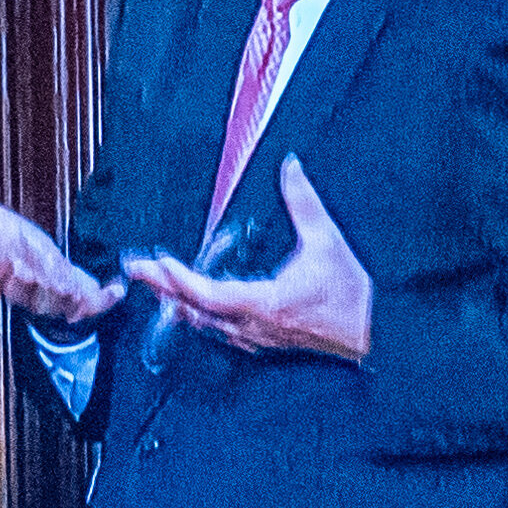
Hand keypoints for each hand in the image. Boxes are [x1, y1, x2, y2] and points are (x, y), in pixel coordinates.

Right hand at [0, 171, 114, 326]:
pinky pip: (94, 304)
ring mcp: (57, 297)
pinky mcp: (84, 303)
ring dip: (57, 290)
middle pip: (21, 285)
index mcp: (5, 269)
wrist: (58, 281)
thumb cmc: (23, 251)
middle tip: (18, 266)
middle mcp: (28, 287)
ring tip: (62, 282)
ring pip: (52, 297)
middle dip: (20, 277)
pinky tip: (117, 288)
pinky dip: (105, 298)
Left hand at [127, 159, 372, 367]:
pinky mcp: (262, 340)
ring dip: (176, 300)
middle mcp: (254, 325)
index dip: (180, 279)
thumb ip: (304, 202)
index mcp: (266, 302)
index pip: (209, 295)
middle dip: (162, 286)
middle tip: (134, 268)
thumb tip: (290, 166)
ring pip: (204, 323)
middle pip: (195, 309)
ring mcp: (256, 337)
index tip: (157, 261)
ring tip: (153, 281)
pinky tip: (188, 305)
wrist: (374, 334)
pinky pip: (219, 331)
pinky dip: (198, 313)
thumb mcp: (328, 241)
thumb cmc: (352, 293)